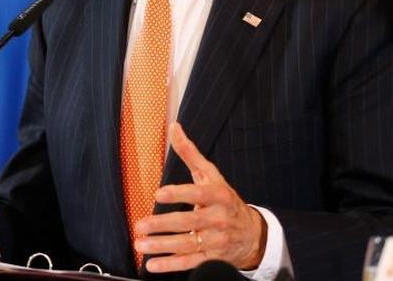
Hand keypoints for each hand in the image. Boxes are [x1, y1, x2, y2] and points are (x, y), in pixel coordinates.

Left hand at [135, 123, 266, 273]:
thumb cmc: (223, 198)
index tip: (158, 194)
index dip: (179, 194)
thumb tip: (174, 126)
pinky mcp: (212, 257)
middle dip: (163, 224)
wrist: (252, 233)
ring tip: (139, 244)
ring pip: (187, 245)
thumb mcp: (210, 174)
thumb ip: (190, 153)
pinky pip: (190, 263)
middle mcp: (218, 218)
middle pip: (189, 222)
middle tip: (140, 225)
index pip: (198, 194)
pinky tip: (152, 265)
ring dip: (161, 246)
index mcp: (218, 195)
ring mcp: (216, 240)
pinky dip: (170, 266)